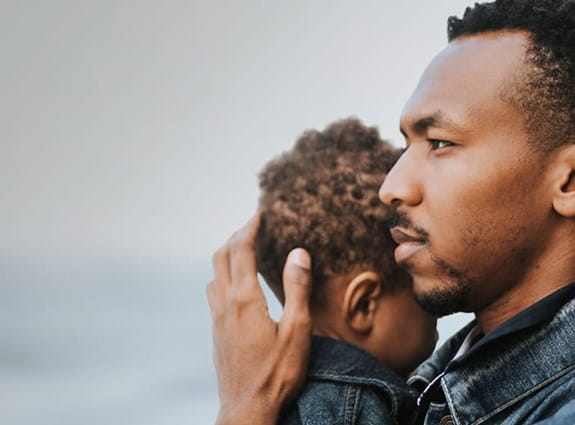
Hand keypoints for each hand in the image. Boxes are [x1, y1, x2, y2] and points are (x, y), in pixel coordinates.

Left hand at [207, 215, 312, 424]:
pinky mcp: (216, 332)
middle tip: (252, 226)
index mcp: (245, 299)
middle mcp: (225, 304)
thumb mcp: (297, 329)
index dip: (250, 228)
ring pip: (214, 274)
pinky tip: (235, 286)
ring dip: (226, 255)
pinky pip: (214, 292)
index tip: (260, 214)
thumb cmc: (276, 373)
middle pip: (221, 257)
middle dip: (235, 236)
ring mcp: (217, 319)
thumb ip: (297, 288)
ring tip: (242, 250)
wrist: (247, 409)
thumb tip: (297, 252)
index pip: (242, 250)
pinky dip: (222, 275)